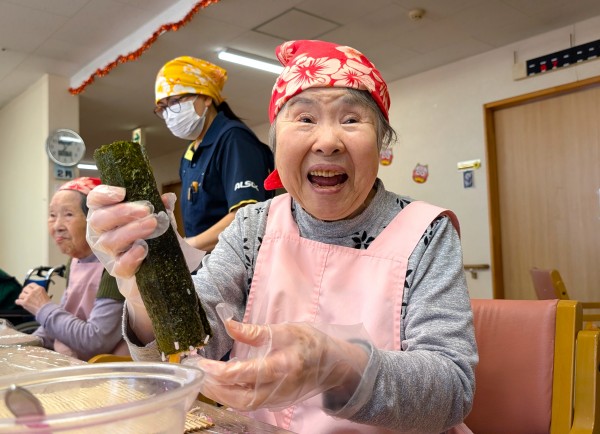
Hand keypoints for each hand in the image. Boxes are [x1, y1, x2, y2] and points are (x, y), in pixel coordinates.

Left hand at [15, 283, 50, 314]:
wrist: (46, 310)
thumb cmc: (47, 304)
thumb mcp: (44, 294)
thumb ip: (38, 291)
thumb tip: (33, 291)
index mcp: (39, 288)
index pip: (31, 284)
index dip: (29, 287)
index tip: (28, 288)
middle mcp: (33, 291)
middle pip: (24, 288)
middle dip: (24, 292)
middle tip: (25, 294)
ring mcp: (28, 297)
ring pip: (20, 295)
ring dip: (22, 297)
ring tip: (24, 300)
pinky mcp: (24, 302)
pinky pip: (17, 301)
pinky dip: (18, 302)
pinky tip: (20, 303)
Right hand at [86, 185, 169, 279]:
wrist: (161, 267)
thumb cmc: (152, 236)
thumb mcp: (158, 219)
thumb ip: (162, 208)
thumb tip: (168, 199)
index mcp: (107, 214)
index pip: (95, 200)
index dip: (104, 195)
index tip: (122, 193)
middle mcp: (102, 233)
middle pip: (98, 220)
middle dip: (122, 212)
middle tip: (145, 210)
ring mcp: (109, 254)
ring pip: (108, 242)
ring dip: (131, 231)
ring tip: (152, 224)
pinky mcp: (120, 271)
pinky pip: (119, 267)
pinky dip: (130, 257)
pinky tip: (142, 249)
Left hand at [194, 304, 373, 412]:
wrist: (333, 365)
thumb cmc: (310, 343)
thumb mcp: (285, 330)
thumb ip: (255, 332)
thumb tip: (228, 324)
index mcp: (282, 366)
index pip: (243, 374)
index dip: (218, 371)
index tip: (200, 362)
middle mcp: (279, 388)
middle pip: (239, 397)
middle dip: (214, 388)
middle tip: (196, 373)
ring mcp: (278, 399)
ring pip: (242, 404)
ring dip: (220, 394)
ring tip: (204, 379)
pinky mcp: (276, 403)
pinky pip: (249, 404)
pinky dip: (231, 397)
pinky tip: (221, 385)